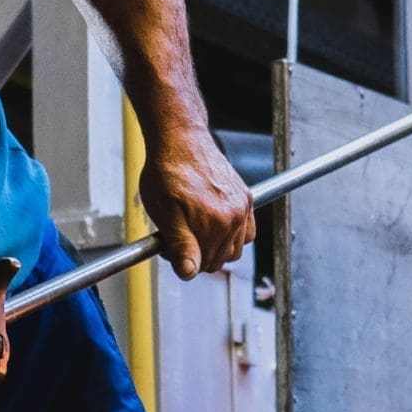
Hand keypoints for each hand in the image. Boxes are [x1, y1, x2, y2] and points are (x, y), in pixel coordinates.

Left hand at [140, 127, 254, 276]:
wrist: (180, 139)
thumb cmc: (167, 171)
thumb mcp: (163, 212)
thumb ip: (179, 245)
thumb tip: (189, 272)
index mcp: (214, 223)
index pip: (203, 265)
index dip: (183, 260)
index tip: (170, 246)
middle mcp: (234, 216)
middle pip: (219, 259)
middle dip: (199, 253)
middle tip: (178, 235)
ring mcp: (242, 207)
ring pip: (234, 248)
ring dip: (216, 245)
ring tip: (194, 228)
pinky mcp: (246, 197)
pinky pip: (247, 231)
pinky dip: (233, 234)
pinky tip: (215, 225)